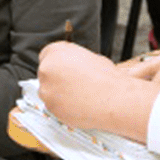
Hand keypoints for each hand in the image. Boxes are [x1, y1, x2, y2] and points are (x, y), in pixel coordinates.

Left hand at [39, 42, 159, 141]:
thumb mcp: (89, 57)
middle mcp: (47, 68)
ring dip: (58, 94)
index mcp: (56, 51)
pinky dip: (62, 107)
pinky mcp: (50, 107)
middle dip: (56, 78)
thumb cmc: (106, 77)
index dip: (58, 63)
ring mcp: (46, 89)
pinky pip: (52, 106)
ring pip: (48, 91)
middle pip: (46, 73)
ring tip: (78, 96)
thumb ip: (73, 60)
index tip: (64, 69)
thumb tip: (71, 67)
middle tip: (73, 84)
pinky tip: (77, 105)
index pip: (47, 54)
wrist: (112, 98)